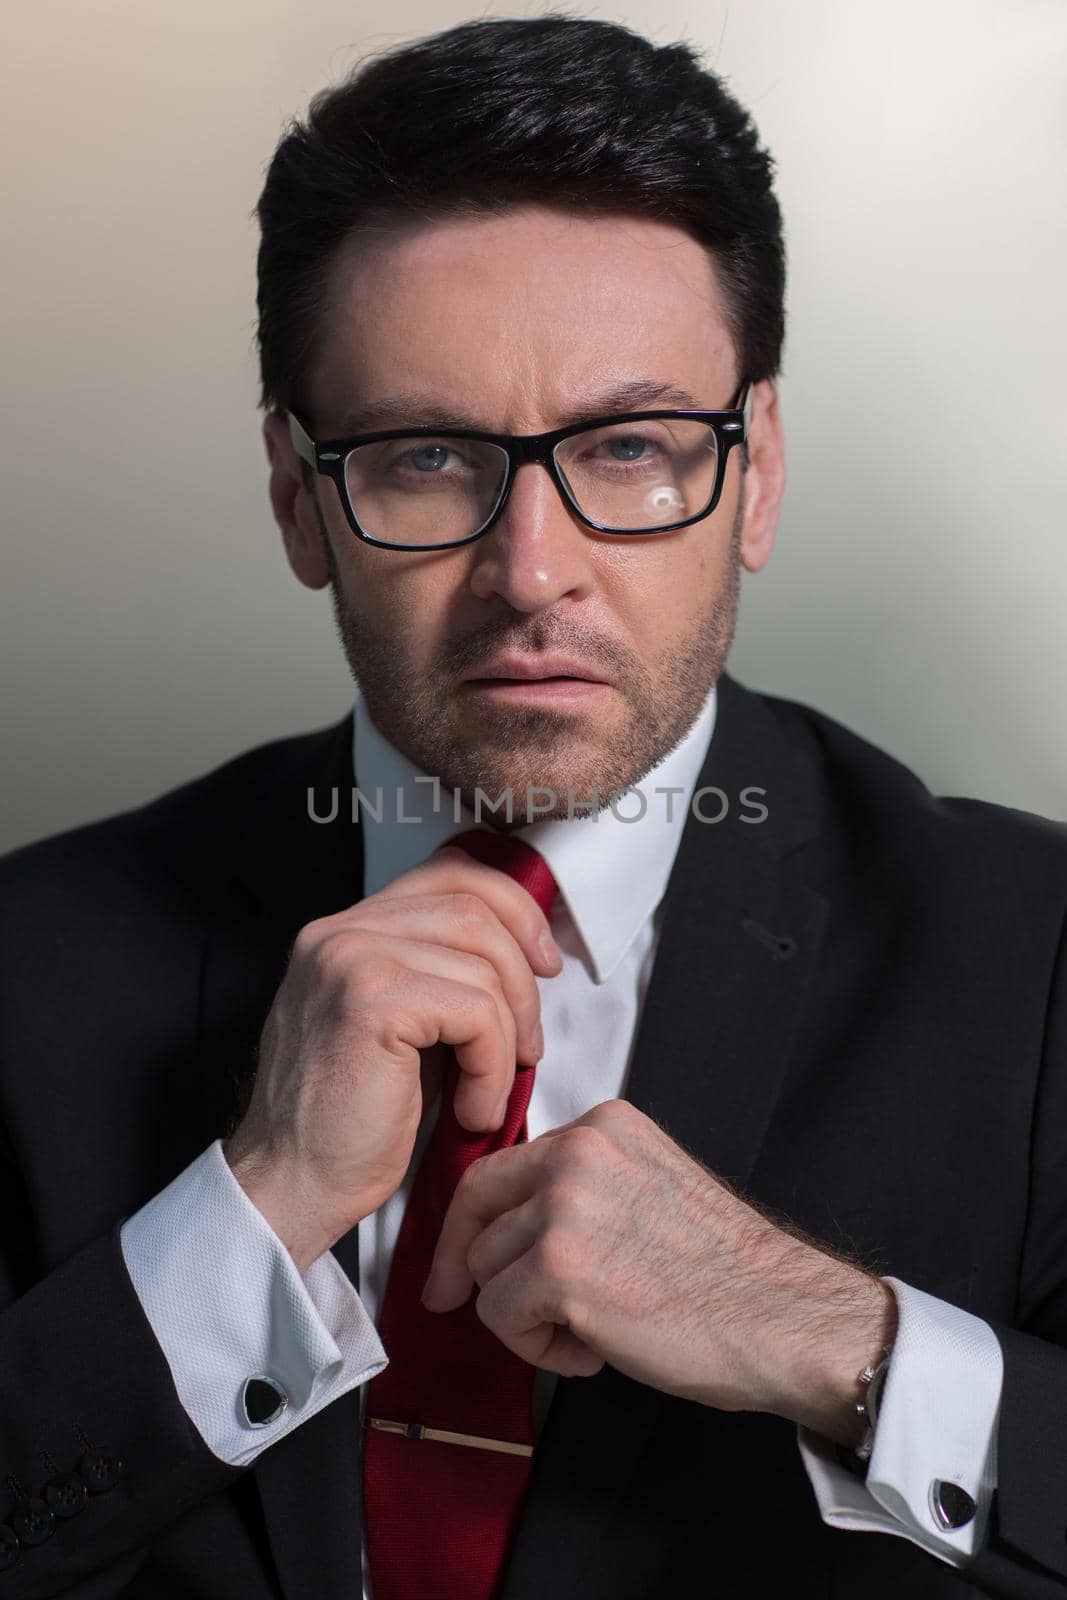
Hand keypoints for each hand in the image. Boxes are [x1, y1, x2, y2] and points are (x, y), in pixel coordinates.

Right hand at [222, 843, 561, 1272]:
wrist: (290, 1188)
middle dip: (523, 979)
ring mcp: (350, 960)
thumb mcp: (402, 1028)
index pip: (450, 872)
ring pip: (484, 965)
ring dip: (509, 1038)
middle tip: (530, 1046)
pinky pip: (477, 1014)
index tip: (544, 961)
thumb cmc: (349, 1124)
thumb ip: (439, 975)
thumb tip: (526, 952)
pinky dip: (492, 1068)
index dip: (513, 909)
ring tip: (487, 1092)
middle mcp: (339, 932)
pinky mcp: (370, 1002)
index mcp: (344, 930)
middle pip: (476, 909)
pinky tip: (470, 1109)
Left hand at [421, 1099, 896, 1444]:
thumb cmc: (726, 1272)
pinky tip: (594, 1348)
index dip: (471, 1219)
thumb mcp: (646, 1187)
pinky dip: (538, 1349)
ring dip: (525, 1314)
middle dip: (463, 1262)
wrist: (781, 1315)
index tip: (457, 1255)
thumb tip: (508, 1227)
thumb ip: (580, 1188)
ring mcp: (565, 1206)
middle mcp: (579, 1153)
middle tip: (453, 1299)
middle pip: (475, 1206)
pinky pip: (500, 1317)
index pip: (500, 1164)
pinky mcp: (558, 1267)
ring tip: (589, 1328)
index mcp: (602, 1128)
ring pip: (486, 1269)